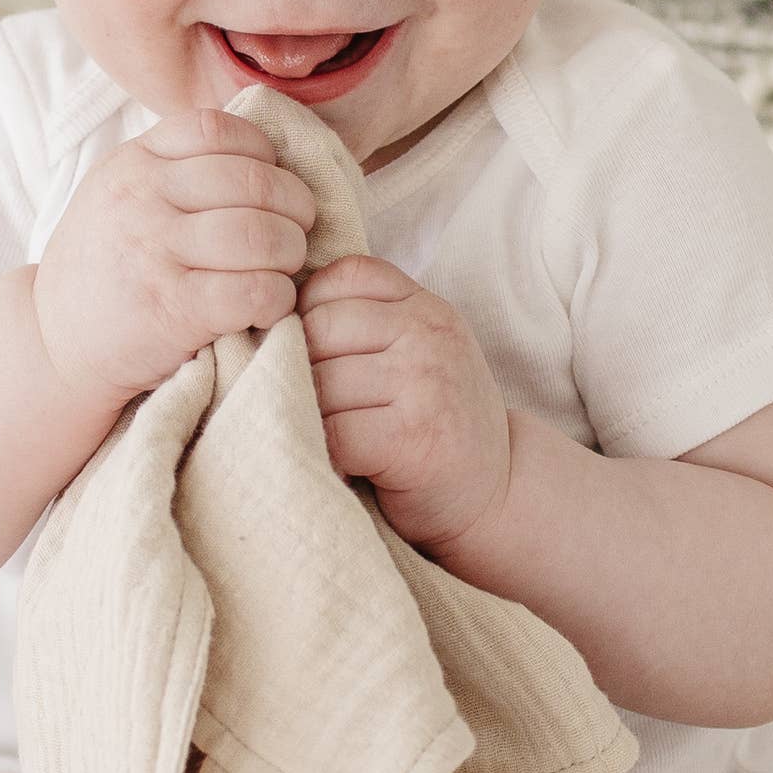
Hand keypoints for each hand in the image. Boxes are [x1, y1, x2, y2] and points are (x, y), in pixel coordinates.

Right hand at [30, 110, 317, 406]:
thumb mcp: (117, 194)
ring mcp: (154, 252)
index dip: (263, 154)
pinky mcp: (172, 308)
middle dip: (294, 207)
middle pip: (253, 181)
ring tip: (282, 269)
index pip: (217, 130)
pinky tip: (268, 304)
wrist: (54, 343)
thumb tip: (258, 153)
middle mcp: (141, 199)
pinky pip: (255, 290)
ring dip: (290, 254)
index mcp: (132, 162)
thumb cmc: (103, 268)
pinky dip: (277, 297)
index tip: (272, 183)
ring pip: (262, 234)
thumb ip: (171, 166)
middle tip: (295, 231)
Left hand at [296, 256, 513, 553]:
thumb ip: (369, 326)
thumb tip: (274, 316)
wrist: (498, 495)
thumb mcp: (419, 355)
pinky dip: (324, 453)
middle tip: (309, 405)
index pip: (344, 277)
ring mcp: (424, 383)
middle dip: (300, 367)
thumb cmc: (437, 425)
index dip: (312, 311)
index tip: (316, 355)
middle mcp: (429, 335)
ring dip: (308, 415)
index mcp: (426, 307)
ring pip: (320, 382)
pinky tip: (337, 464)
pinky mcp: (413, 438)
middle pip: (320, 327)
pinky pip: (334, 433)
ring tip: (322, 436)